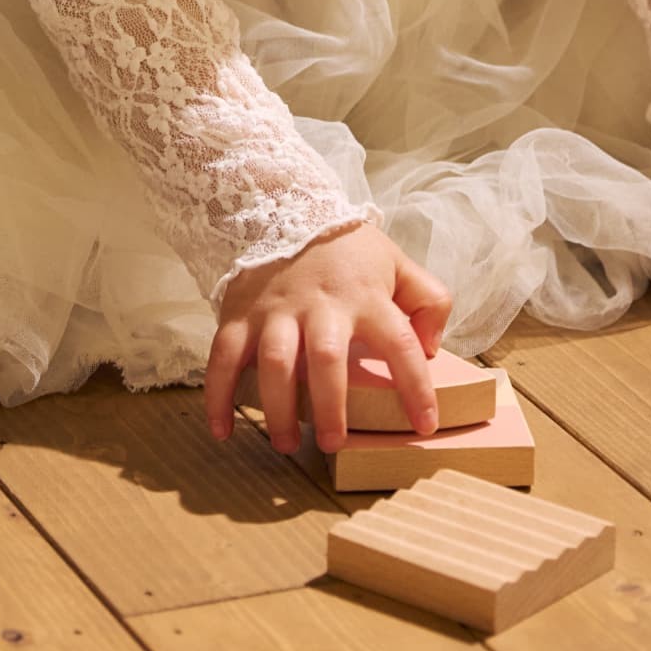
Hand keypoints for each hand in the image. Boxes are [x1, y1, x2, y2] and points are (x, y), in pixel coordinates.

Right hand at [205, 220, 452, 453]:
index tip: (425, 425)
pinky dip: (219, 396)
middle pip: (326, 358)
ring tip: (287, 444)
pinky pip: (224, 357)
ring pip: (275, 362)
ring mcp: (276, 310)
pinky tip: (223, 431)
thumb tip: (432, 348)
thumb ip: (429, 301)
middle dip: (330, 406)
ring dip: (279, 408)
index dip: (415, 386)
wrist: (285, 206)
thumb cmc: (347, 250)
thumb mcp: (397, 263)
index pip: (398, 343)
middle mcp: (320, 305)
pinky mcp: (240, 314)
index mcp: (365, 296)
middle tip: (334, 444)